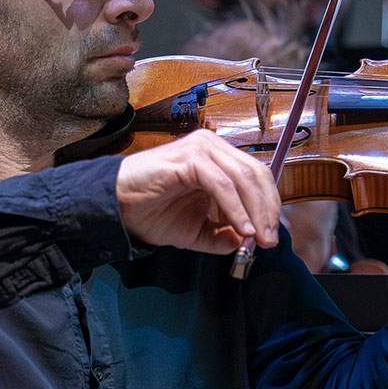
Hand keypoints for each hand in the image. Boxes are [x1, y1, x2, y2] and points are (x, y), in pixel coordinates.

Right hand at [115, 129, 280, 253]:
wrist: (116, 208)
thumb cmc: (151, 212)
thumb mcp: (196, 231)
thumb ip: (222, 236)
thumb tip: (245, 241)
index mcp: (218, 159)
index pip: (258, 176)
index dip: (270, 206)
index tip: (270, 237)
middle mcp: (213, 147)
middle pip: (257, 175)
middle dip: (268, 210)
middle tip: (269, 241)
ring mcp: (202, 149)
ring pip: (243, 179)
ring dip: (256, 212)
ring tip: (257, 238)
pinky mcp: (189, 158)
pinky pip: (222, 185)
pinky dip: (235, 209)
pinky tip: (241, 229)